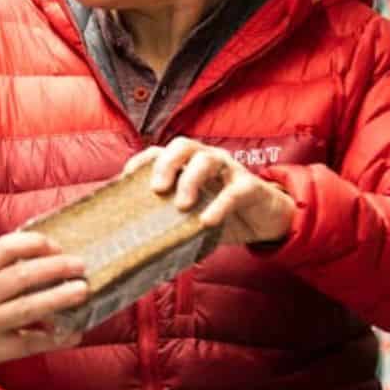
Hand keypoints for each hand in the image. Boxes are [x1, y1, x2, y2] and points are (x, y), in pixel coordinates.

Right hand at [0, 232, 88, 373]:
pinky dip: (53, 339)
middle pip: (19, 277)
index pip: (2, 250)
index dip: (31, 244)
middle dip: (53, 269)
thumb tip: (48, 255)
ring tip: (81, 291)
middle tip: (79, 265)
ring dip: (57, 299)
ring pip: (26, 308)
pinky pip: (28, 343)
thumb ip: (1, 267)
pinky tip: (74, 334)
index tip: (55, 245)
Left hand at [125, 138, 295, 244]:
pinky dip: (219, 206)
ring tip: (182, 205)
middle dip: (166, 164)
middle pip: (182, 146)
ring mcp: (229, 170)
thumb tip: (137, 244)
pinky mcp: (249, 186)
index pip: (159, 152)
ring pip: (207, 160)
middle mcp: (206, 160)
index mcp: (187, 165)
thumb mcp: (191, 216)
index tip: (126, 180)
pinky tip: (207, 221)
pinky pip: (233, 191)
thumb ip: (169, 221)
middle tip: (157, 189)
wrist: (264, 221)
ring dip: (191, 180)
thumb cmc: (220, 215)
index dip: (140, 162)